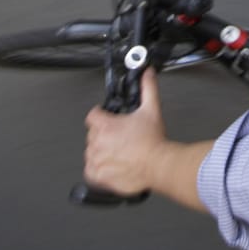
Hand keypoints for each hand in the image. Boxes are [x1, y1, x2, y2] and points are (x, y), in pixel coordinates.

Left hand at [84, 70, 167, 194]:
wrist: (158, 165)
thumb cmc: (153, 142)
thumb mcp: (151, 110)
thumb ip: (148, 88)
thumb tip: (147, 74)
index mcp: (106, 125)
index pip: (92, 116)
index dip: (100, 115)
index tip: (106, 118)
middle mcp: (98, 142)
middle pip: (92, 135)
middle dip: (102, 135)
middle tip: (118, 138)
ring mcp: (97, 160)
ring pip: (90, 153)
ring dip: (100, 152)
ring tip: (116, 153)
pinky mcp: (99, 175)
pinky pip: (90, 172)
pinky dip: (97, 170)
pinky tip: (110, 166)